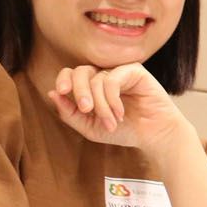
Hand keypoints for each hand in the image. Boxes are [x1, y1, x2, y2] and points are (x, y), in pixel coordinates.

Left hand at [46, 62, 188, 158]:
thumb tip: (52, 93)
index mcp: (93, 86)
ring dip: (101, 105)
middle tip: (86, 110)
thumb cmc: (125, 131)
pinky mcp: (134, 71)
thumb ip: (70, 113)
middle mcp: (105, 76)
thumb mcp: (90, 128)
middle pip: (81, 72)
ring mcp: (120, 72)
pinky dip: (112, 99)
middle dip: (79, 91)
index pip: (71, 74)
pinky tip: (120, 113)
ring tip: (110, 122)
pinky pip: (112, 80)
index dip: (63, 80)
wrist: (153, 135)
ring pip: (97, 79)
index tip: (61, 92)